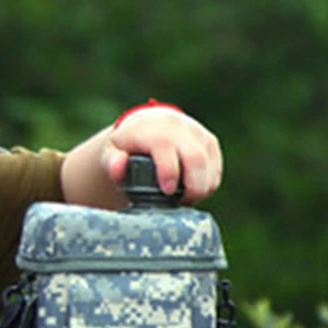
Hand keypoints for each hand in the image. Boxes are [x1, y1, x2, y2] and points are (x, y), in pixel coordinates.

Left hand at [103, 106, 222, 202]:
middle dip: (192, 186)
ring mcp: (197, 133)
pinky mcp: (209, 141)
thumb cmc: (127, 144)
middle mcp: (178, 127)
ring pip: (208, 164)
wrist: (147, 124)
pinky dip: (208, 185)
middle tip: (181, 203)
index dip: (169, 171)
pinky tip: (194, 192)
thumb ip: (112, 161)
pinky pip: (215, 167)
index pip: (165, 146)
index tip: (167, 191)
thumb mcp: (112, 151)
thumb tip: (117, 169)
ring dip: (201, 188)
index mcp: (153, 129)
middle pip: (194, 157)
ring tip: (186, 200)